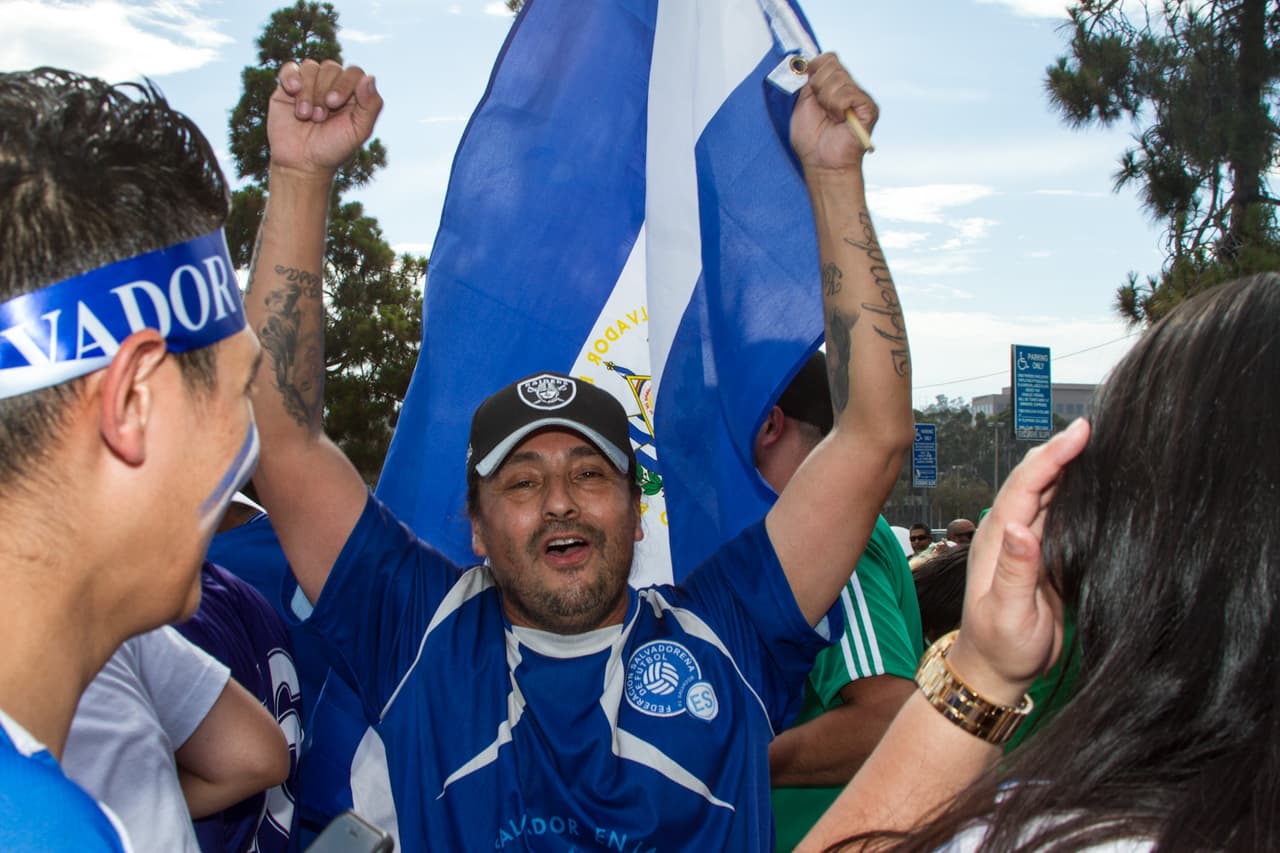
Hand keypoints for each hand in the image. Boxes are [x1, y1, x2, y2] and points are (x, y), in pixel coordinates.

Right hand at [267, 59, 382, 178]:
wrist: (301, 163)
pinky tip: (292, 90)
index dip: (344, 83)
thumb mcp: (358, 131)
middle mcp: (332, 85)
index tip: (334, 104)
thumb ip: (371, 105)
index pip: (354, 72)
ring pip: (310, 67)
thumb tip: (370, 77)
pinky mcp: (288, 87)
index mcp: (353, 94)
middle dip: (323, 92)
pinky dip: (291, 76)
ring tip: (305, 115)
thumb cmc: (333, 148)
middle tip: (319, 117)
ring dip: (308, 91)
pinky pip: (290, 67)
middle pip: (331, 68)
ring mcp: (310, 84)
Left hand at [791, 53, 876, 172]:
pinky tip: (839, 120)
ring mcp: (859, 96)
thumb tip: (806, 62)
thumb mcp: (802, 103)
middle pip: (832, 64)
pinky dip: (837, 107)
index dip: (814, 70)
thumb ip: (807, 81)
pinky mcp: (868, 107)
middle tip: (821, 109)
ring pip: (838, 78)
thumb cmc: (811, 140)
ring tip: (830, 117)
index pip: (827, 58)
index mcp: (833, 85)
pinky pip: (848, 93)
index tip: (810, 91)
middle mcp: (848, 88)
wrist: (821, 163)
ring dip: (826, 100)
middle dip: (818, 88)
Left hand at [947, 419, 1090, 704]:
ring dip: (1065, 466)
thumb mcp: (1008, 614)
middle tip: (1092, 426)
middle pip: (1034, 479)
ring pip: (1045, 493)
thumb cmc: (999, 647)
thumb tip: (1021, 529)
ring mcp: (1022, 543)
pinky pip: (1054, 513)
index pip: (1026, 486)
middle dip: (1060, 450)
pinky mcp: (1038, 556)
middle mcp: (1008, 534)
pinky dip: (1069, 491)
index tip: (1080, 432)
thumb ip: (1015, 572)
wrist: (993, 671)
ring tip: (1093, 441)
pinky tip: (1087, 481)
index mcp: (998, 540)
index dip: (1052, 456)